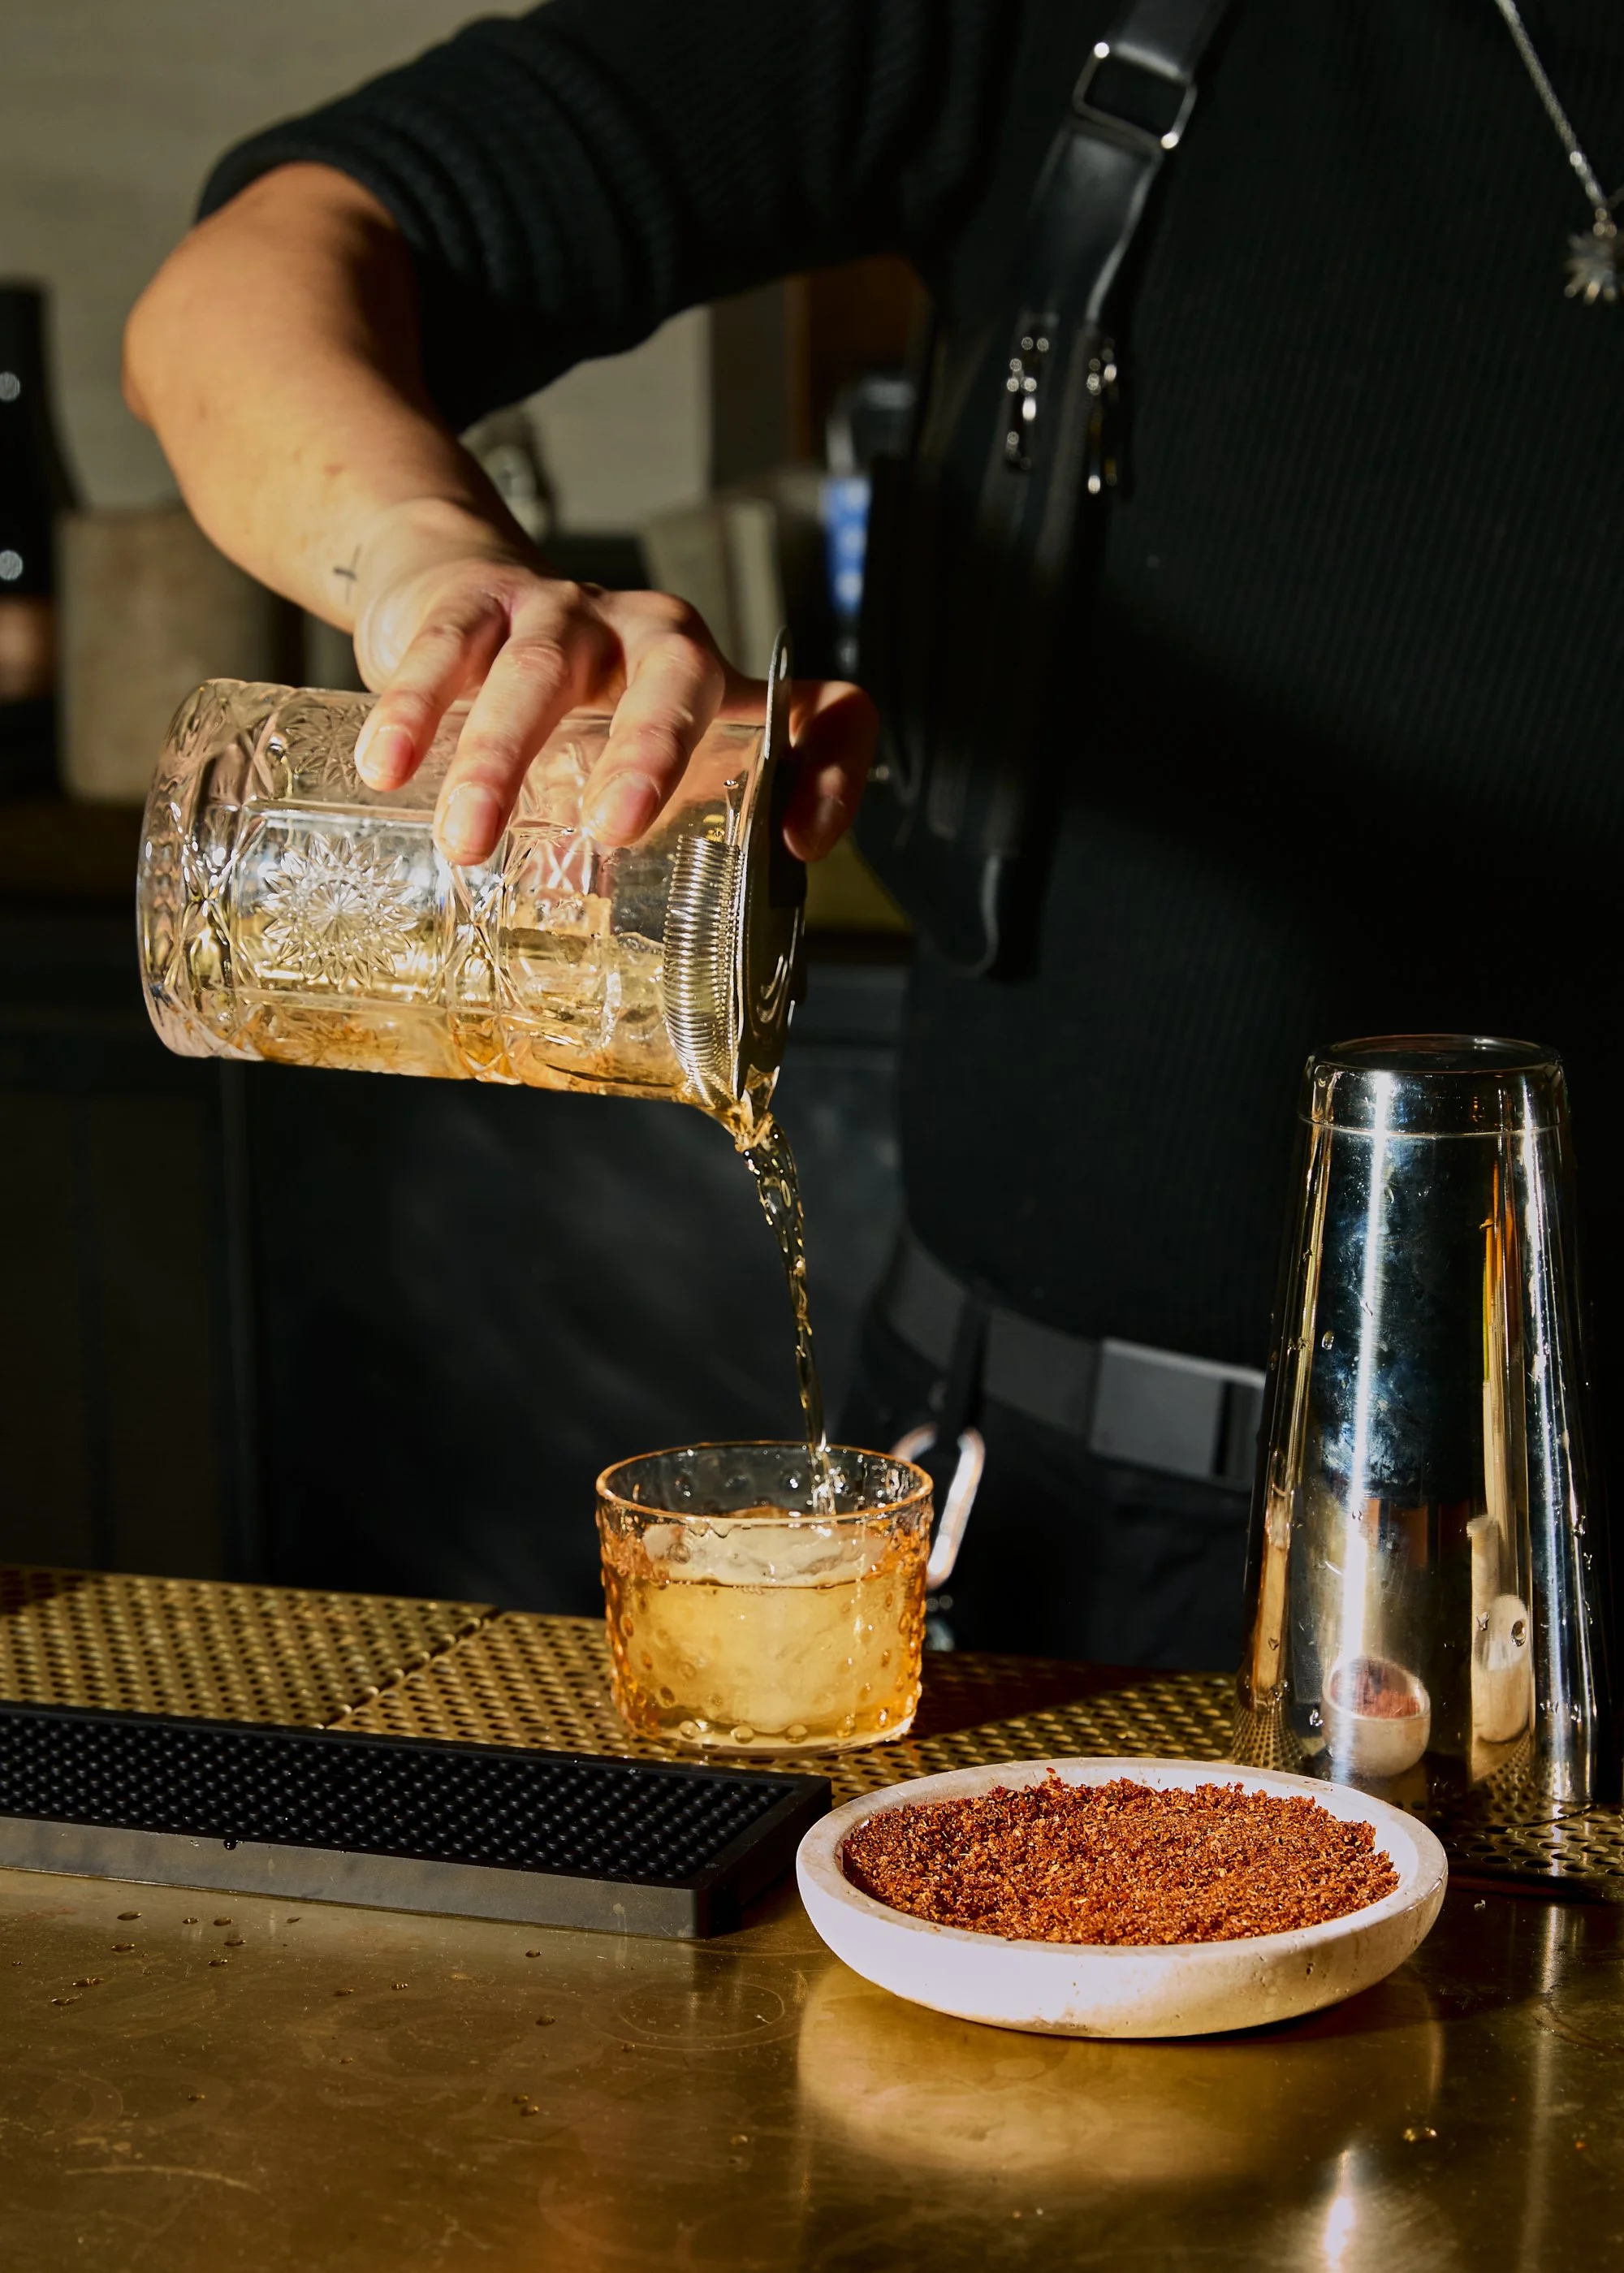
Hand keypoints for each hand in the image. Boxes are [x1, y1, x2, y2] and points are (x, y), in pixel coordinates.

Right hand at [348, 498, 875, 866]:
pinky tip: (390, 768)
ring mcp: (568, 612)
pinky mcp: (478, 601)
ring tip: (466, 841)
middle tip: (613, 830)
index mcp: (717, 692)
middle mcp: (657, 639)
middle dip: (649, 751)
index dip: (833, 770)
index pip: (819, 709)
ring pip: (543, 670)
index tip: (799, 844)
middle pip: (678, 677)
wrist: (457, 595)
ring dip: (502, 756)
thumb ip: (641, 851)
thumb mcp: (626, 771)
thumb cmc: (569, 709)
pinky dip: (416, 708)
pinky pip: (447, 647)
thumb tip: (640, 969)